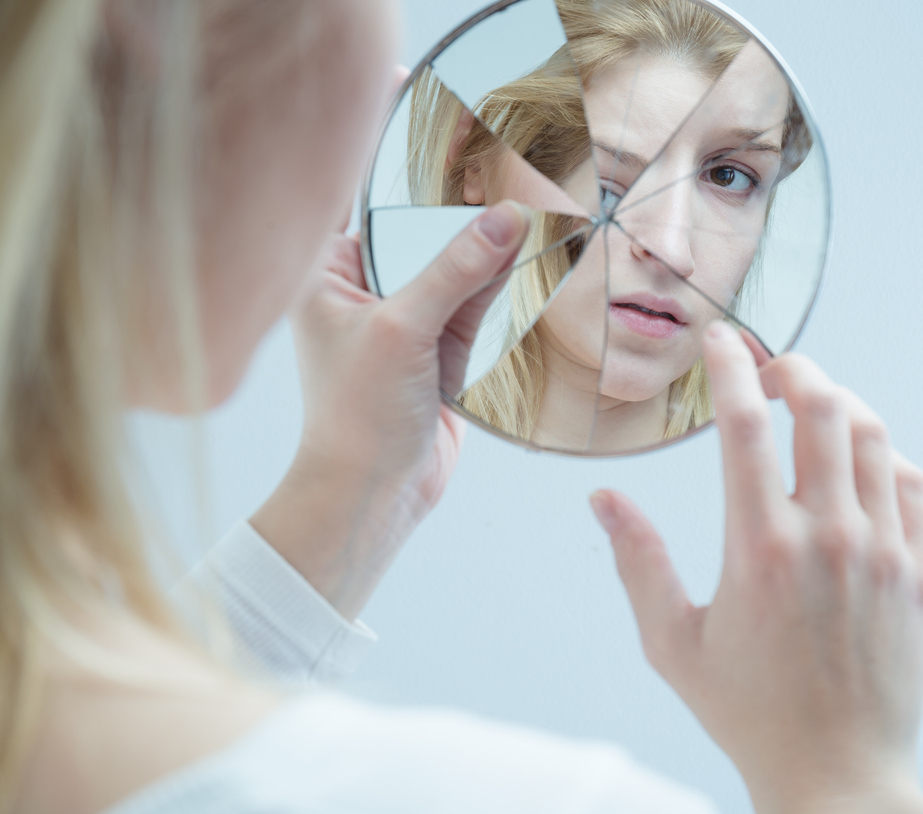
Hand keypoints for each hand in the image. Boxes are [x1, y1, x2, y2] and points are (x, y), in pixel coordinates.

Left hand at [252, 201, 530, 618]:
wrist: (376, 494)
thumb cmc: (358, 416)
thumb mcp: (403, 330)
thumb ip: (453, 271)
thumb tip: (505, 220)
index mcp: (327, 277)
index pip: (377, 212)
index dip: (421, 187)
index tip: (470, 153)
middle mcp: (363, 294)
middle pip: (424, 239)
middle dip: (467, 224)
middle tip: (516, 184)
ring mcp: (403, 324)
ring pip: (455, 274)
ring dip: (491, 259)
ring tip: (538, 221)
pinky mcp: (437, 352)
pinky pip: (473, 310)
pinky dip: (500, 295)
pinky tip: (533, 266)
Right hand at [590, 322, 922, 813]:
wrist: (839, 774)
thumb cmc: (749, 714)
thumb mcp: (673, 643)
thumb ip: (637, 562)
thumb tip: (603, 499)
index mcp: (759, 547)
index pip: (743, 421)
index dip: (728, 365)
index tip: (719, 340)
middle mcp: (828, 536)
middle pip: (822, 405)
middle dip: (792, 367)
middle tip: (767, 369)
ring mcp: (884, 552)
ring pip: (873, 434)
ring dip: (839, 402)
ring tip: (811, 406)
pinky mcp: (921, 574)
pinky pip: (911, 483)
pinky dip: (883, 454)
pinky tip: (858, 462)